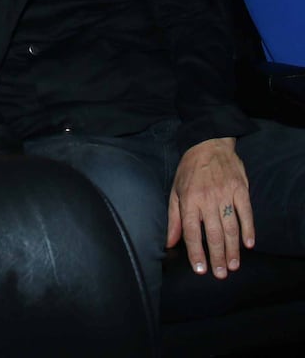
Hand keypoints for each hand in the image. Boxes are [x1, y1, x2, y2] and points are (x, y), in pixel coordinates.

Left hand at [167, 137, 254, 278]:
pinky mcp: (241, 190)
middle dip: (217, 257)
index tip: (201, 269)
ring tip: (233, 265)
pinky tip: (248, 244)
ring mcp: (225, 194)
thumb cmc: (189, 170)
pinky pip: (246, 213)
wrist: (208, 144)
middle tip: (221, 274)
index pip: (192, 231)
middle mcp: (207, 199)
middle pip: (213, 234)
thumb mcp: (175, 191)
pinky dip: (248, 230)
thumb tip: (170, 242)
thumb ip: (174, 218)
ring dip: (233, 249)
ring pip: (230, 228)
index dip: (196, 252)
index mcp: (189, 199)